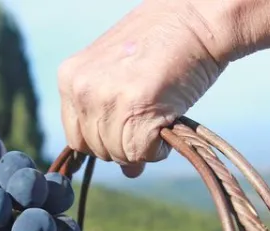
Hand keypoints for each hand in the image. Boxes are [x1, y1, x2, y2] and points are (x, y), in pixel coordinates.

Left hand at [58, 0, 229, 176]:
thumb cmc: (165, 43)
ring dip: (143, 146)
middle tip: (149, 116)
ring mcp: (106, 99)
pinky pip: (140, 154)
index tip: (128, 124)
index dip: (105, 139)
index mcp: (70, 77)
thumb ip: (112, 117)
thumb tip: (128, 173)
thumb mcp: (123, 74)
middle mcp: (81, 89)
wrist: (199, 18)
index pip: (76, 137)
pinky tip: (168, 118)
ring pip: (118, 155)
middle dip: (124, 144)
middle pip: (96, 150)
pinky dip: (159, 148)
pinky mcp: (135, 110)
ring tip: (160, 112)